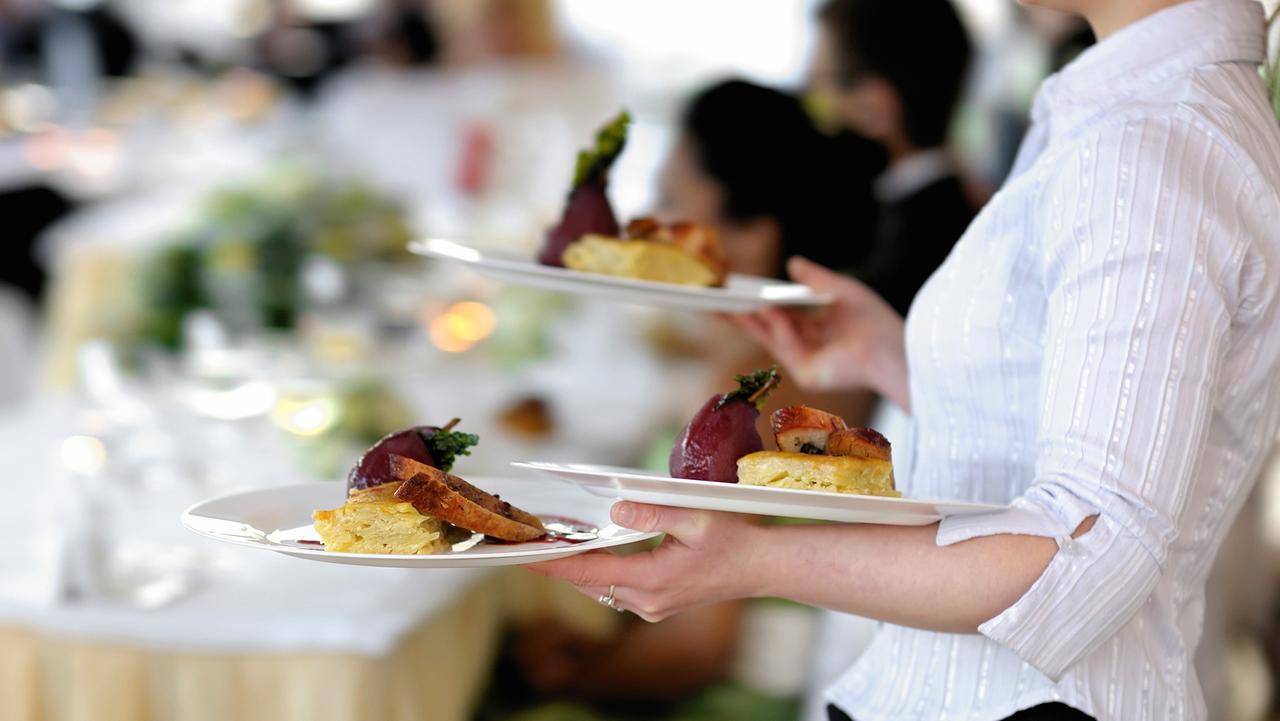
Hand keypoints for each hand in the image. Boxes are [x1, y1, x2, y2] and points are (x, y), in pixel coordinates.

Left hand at [527, 502, 763, 621]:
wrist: (761, 568)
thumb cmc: (734, 538)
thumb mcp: (697, 517)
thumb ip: (655, 512)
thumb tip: (617, 508)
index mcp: (653, 579)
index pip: (589, 571)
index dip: (554, 562)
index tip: (525, 553)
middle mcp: (647, 601)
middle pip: (588, 582)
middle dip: (558, 562)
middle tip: (528, 540)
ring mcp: (651, 607)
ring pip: (599, 588)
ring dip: (576, 567)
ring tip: (549, 543)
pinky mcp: (656, 605)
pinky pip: (614, 590)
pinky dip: (596, 572)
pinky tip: (587, 553)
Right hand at [728, 256, 908, 407]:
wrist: (892, 349)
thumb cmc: (873, 320)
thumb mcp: (840, 289)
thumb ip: (815, 277)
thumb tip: (792, 262)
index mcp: (817, 327)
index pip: (780, 315)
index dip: (757, 303)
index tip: (734, 291)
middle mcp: (808, 345)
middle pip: (767, 329)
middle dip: (740, 315)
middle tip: (713, 300)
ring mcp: (805, 361)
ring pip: (769, 338)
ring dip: (749, 320)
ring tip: (728, 300)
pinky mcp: (807, 374)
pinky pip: (785, 347)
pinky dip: (775, 327)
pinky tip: (765, 308)